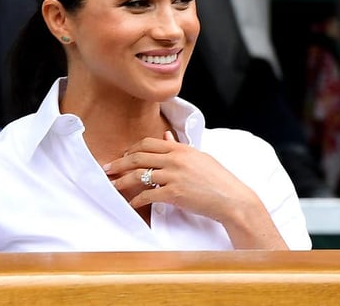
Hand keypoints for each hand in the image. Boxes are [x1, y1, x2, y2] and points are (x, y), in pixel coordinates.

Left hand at [104, 131, 259, 223]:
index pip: (147, 144)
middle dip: (119, 163)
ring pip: (139, 175)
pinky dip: (137, 200)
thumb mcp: (199, 157)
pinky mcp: (174, 193)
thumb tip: (165, 136)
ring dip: (122, 181)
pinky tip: (131, 203)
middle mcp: (174, 159)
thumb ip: (179, 147)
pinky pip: (148, 195)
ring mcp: (173, 176)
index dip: (131, 150)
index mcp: (180, 149)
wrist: (233, 200)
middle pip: (138, 157)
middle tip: (107, 169)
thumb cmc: (218, 180)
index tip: (122, 156)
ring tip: (113, 185)